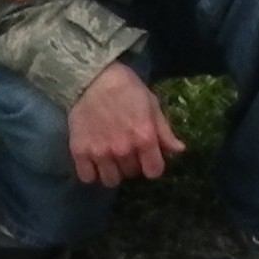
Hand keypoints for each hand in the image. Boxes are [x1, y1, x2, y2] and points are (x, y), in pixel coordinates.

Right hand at [69, 61, 183, 184]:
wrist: (94, 78)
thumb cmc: (127, 89)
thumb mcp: (152, 105)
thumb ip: (165, 131)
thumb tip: (179, 151)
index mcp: (144, 138)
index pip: (154, 171)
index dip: (153, 165)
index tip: (148, 158)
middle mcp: (123, 149)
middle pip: (132, 174)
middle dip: (132, 163)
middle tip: (127, 149)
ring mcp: (100, 153)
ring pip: (111, 180)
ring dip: (113, 170)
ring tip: (110, 156)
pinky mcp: (79, 152)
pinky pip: (87, 177)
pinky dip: (92, 172)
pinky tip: (94, 159)